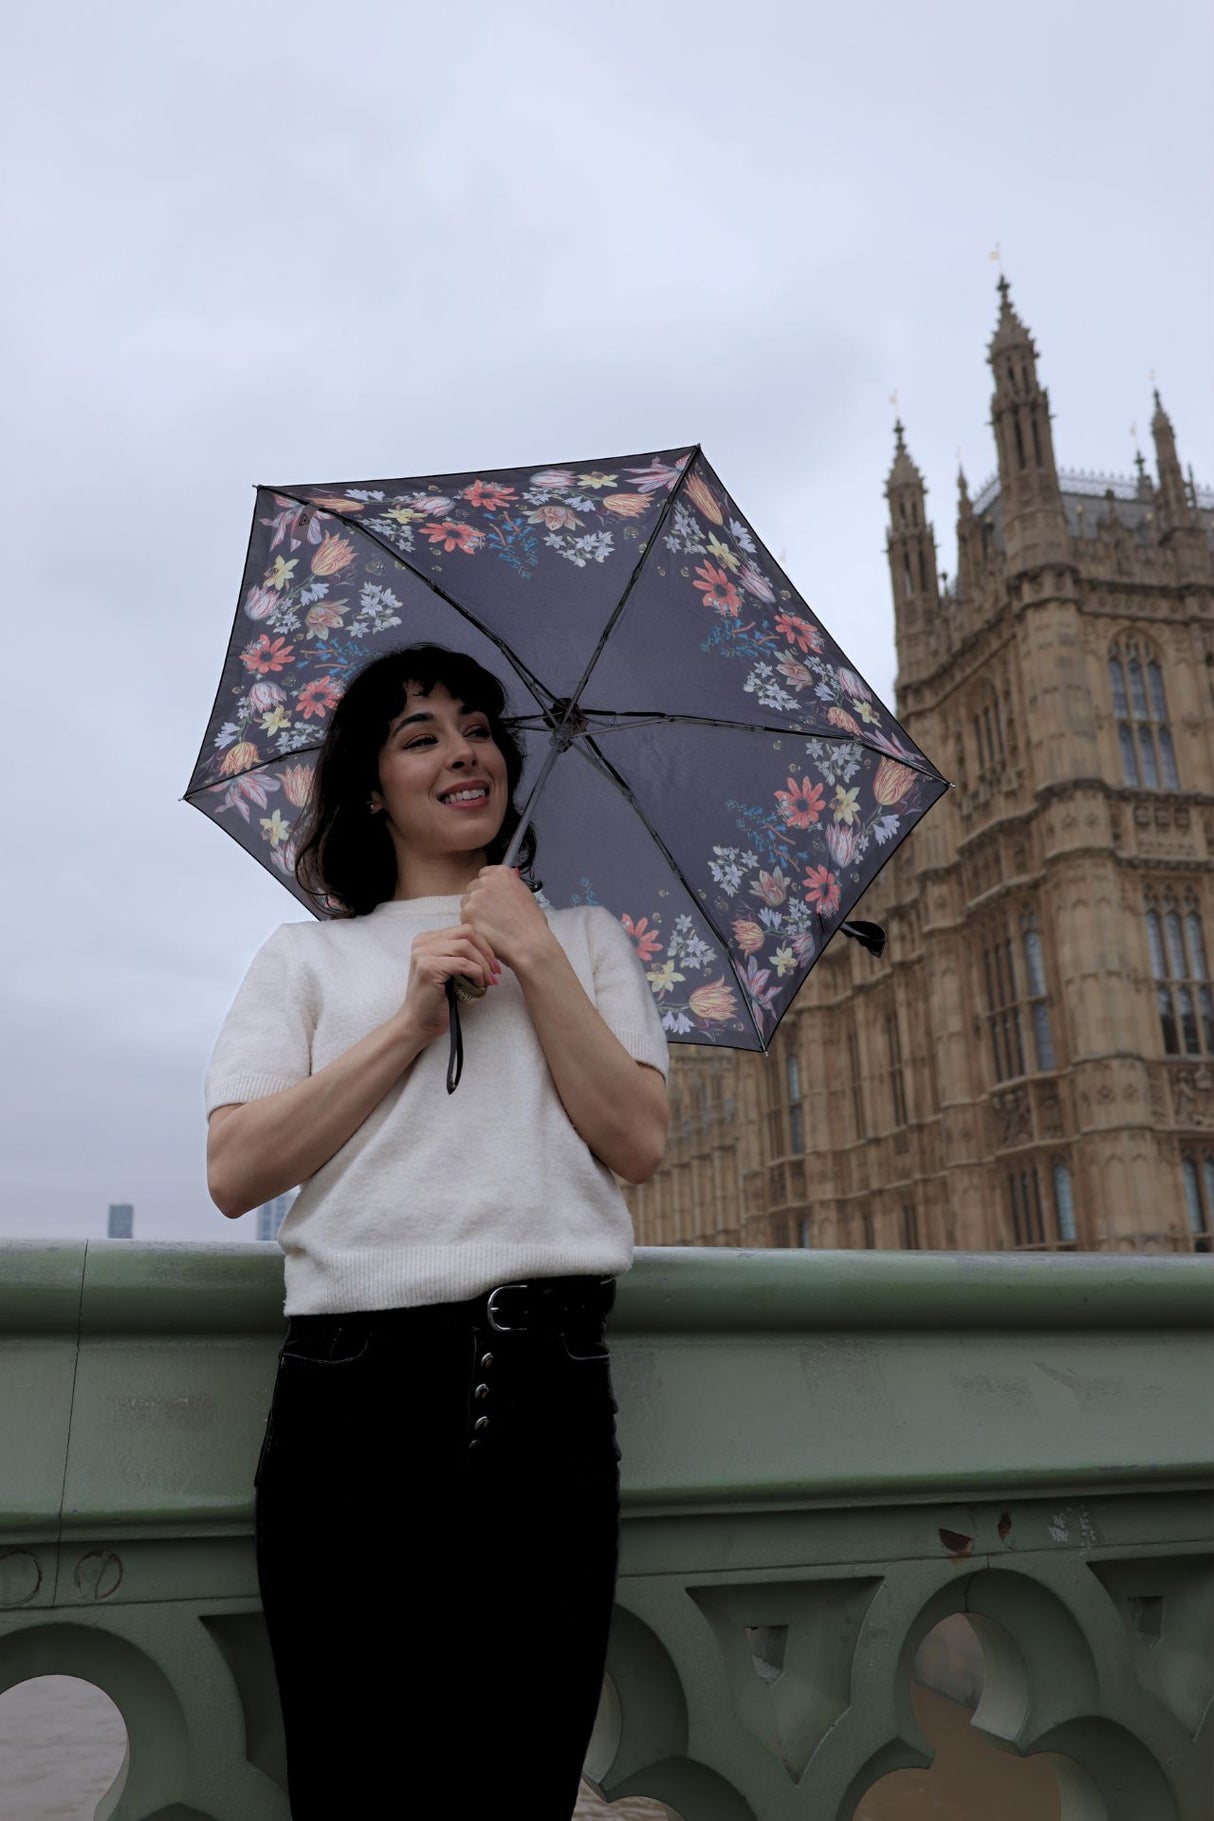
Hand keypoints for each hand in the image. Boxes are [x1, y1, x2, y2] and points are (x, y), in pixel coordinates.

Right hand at [397, 923, 501, 1045]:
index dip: (483, 945)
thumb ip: (460, 955)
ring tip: (488, 981)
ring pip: (466, 947)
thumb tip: (490, 949)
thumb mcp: (449, 970)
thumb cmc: (437, 999)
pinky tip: (478, 985)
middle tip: (495, 972)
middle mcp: (422, 943)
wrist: (419, 1022)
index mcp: (427, 939)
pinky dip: (476, 973)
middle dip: (486, 952)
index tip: (493, 964)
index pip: (464, 930)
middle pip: (466, 933)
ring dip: (482, 964)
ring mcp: (423, 954)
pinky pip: (463, 964)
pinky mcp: (428, 968)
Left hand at [460, 866, 552, 973]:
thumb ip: (509, 886)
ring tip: (491, 925)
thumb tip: (501, 885)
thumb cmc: (530, 923)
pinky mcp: (467, 913)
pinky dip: (472, 925)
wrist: (528, 942)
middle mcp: (487, 881)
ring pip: (467, 903)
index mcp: (502, 874)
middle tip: (491, 915)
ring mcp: (476, 897)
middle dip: (479, 900)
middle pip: (473, 887)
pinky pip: (464, 917)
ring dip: (474, 912)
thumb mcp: (525, 894)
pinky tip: (487, 932)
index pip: (485, 874)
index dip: (488, 888)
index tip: (492, 896)